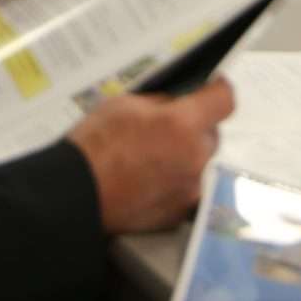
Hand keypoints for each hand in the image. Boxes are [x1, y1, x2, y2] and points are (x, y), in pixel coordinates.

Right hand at [67, 78, 234, 233]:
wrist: (75, 194)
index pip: (225, 100)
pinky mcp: (179, 212)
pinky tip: (148, 178)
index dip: (219, 91)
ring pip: (199, 163)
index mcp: (182, 124)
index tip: (214, 89)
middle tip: (165, 128)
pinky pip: (187, 187)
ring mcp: (189, 188)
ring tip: (150, 157)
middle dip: (194, 128)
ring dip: (184, 156)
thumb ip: (160, 103)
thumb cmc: (93, 146)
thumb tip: (177, 103)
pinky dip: (174, 181)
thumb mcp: (124, 104)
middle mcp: (194, 157)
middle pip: (211, 134)